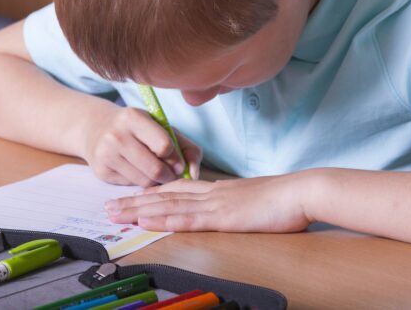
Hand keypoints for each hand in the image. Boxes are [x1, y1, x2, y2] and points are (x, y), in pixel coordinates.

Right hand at [83, 107, 202, 186]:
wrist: (97, 128)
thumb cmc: (139, 129)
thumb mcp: (162, 128)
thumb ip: (186, 147)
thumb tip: (194, 174)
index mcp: (133, 117)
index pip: (164, 146)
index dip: (175, 158)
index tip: (177, 161)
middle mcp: (116, 135)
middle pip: (155, 169)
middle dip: (169, 176)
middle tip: (170, 174)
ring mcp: (106, 154)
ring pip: (144, 182)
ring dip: (156, 182)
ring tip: (155, 172)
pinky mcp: (101, 171)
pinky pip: (131, 186)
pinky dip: (139, 182)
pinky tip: (137, 171)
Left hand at [104, 172, 314, 231]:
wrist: (302, 192)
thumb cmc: (285, 198)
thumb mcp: (254, 199)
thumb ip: (236, 203)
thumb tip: (228, 209)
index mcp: (219, 189)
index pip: (177, 190)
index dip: (151, 194)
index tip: (131, 197)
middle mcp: (211, 193)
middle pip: (165, 196)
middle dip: (134, 201)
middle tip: (108, 206)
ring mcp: (215, 204)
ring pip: (168, 205)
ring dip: (139, 210)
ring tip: (115, 213)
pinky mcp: (223, 217)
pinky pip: (187, 218)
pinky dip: (163, 218)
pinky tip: (146, 220)